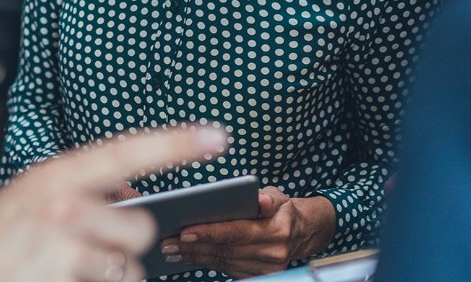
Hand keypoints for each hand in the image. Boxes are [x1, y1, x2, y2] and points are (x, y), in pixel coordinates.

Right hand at [0, 125, 229, 281]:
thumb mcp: (31, 199)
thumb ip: (77, 192)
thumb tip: (131, 199)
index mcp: (56, 176)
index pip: (126, 151)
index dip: (175, 144)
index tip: (216, 137)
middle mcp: (62, 205)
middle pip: (140, 228)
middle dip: (125, 248)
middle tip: (88, 254)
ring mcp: (64, 246)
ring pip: (128, 270)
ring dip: (110, 279)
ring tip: (69, 272)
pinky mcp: (66, 277)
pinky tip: (62, 279)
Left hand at [162, 187, 335, 277]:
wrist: (302, 232)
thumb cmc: (282, 208)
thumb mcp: (279, 196)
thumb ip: (268, 198)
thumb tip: (262, 200)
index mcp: (277, 230)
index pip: (237, 232)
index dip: (209, 233)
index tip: (185, 231)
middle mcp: (272, 253)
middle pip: (226, 250)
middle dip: (193, 246)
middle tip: (167, 241)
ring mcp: (265, 268)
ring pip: (223, 262)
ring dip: (194, 256)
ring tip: (170, 248)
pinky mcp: (258, 275)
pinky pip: (226, 269)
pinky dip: (204, 261)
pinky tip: (186, 255)